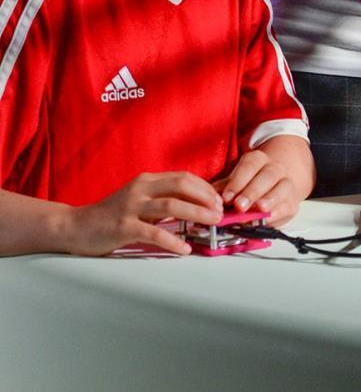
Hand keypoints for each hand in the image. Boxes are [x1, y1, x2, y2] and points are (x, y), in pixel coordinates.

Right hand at [64, 172, 221, 256]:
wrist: (74, 226)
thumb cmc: (111, 215)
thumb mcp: (138, 200)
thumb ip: (161, 199)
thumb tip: (195, 205)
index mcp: (146, 180)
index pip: (184, 177)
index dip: (205, 187)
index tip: (219, 199)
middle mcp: (140, 189)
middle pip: (182, 186)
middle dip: (206, 198)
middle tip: (220, 211)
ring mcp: (130, 207)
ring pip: (172, 206)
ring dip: (196, 214)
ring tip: (212, 224)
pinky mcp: (123, 227)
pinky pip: (154, 233)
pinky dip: (172, 241)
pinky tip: (184, 249)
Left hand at [214, 141, 310, 224]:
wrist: (275, 184)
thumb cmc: (249, 184)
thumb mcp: (234, 181)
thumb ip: (223, 189)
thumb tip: (206, 200)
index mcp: (258, 160)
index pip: (249, 166)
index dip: (238, 181)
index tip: (226, 197)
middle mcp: (275, 169)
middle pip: (267, 175)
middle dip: (253, 191)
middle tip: (240, 205)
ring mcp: (286, 184)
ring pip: (282, 187)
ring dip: (270, 199)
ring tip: (259, 209)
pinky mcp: (292, 202)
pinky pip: (287, 206)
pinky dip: (277, 214)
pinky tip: (266, 219)